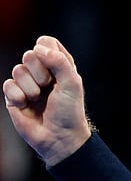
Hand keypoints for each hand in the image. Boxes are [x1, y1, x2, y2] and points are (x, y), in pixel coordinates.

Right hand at [3, 36, 92, 164]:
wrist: (59, 138)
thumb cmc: (69, 112)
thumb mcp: (72, 84)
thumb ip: (60, 62)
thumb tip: (38, 48)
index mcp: (58, 65)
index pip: (46, 42)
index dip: (47, 52)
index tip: (56, 68)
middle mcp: (41, 72)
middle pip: (29, 54)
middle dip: (40, 73)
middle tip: (49, 88)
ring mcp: (26, 83)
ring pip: (18, 70)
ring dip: (31, 88)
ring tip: (39, 100)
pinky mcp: (13, 95)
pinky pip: (8, 85)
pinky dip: (18, 96)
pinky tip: (26, 105)